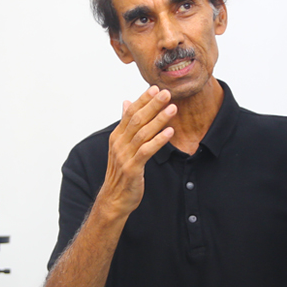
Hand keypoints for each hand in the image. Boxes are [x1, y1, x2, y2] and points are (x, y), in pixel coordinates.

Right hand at [101, 86, 176, 216]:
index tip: (155, 88)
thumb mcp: (121, 146)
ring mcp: (124, 156)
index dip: (143, 99)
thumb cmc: (121, 172)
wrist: (114, 199)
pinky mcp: (132, 168)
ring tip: (172, 109)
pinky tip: (169, 132)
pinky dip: (158, 140)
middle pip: (137, 119)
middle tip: (167, 93)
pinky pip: (146, 151)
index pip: (130, 112)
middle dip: (153, 105)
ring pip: (143, 133)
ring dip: (158, 119)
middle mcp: (119, 144)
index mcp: (117, 136)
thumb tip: (126, 102)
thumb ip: (125, 125)